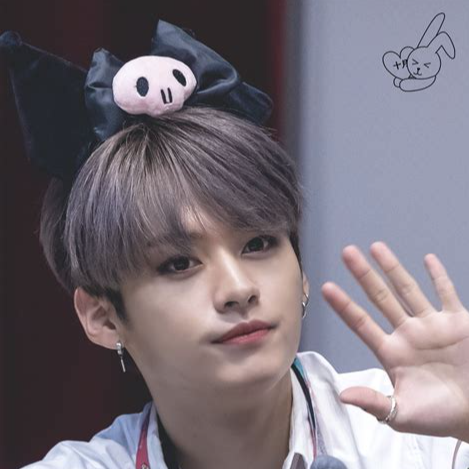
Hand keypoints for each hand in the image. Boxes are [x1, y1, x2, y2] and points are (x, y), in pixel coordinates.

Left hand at [321, 242, 468, 441]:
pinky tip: (428, 259)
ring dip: (393, 268)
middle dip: (364, 275)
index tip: (326, 287)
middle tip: (347, 252)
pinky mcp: (459, 322)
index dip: (344, 305)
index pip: (361, 323)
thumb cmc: (440, 417)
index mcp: (391, 352)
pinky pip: (447, 294)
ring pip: (408, 289)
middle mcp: (407, 332)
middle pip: (380, 297)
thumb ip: (374, 403)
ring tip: (376, 247)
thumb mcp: (403, 414)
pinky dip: (439, 277)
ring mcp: (432, 325)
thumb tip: (342, 395)